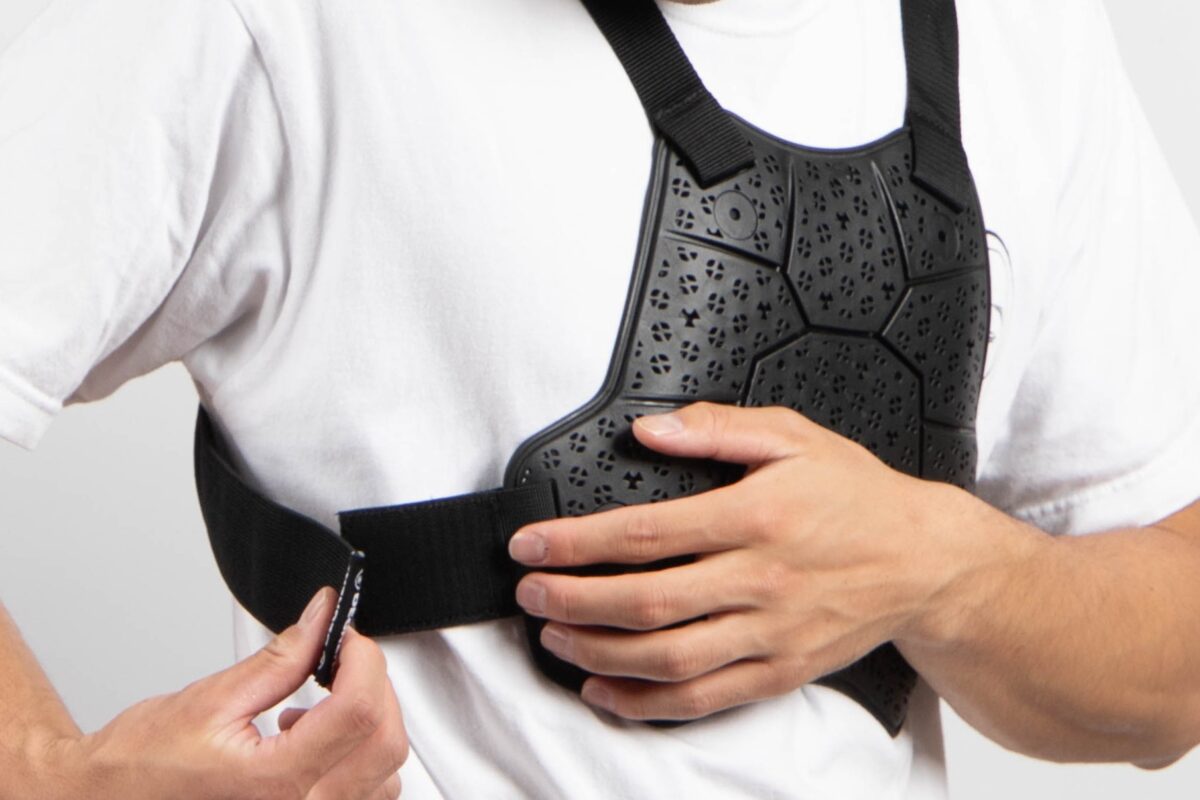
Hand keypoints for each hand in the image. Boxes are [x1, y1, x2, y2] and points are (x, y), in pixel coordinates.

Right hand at [37, 588, 406, 799]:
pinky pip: (365, 797)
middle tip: (339, 661)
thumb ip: (280, 658)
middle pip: (386, 743)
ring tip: (319, 707)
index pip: (359, 709)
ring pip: (386, 775)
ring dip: (368, 728)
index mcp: (275, 782)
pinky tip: (314, 740)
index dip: (361, 658)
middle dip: (373, 688)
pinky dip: (358, 762)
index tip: (344, 637)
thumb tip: (321, 620)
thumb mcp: (209, 699)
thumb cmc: (137, 770)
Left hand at [509, 402, 981, 720]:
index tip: (532, 544)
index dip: (576, 542)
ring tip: (555, 639)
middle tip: (529, 595)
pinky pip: (703, 699)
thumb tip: (649, 430)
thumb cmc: (856, 497)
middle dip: (572, 601)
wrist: (924, 561)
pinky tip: (606, 692)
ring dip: (598, 654)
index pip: (645, 534)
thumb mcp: (794, 437)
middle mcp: (759, 580)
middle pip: (645, 602)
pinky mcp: (780, 672)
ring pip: (667, 657)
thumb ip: (716, 428)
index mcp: (755, 517)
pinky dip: (646, 703)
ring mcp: (770, 633)